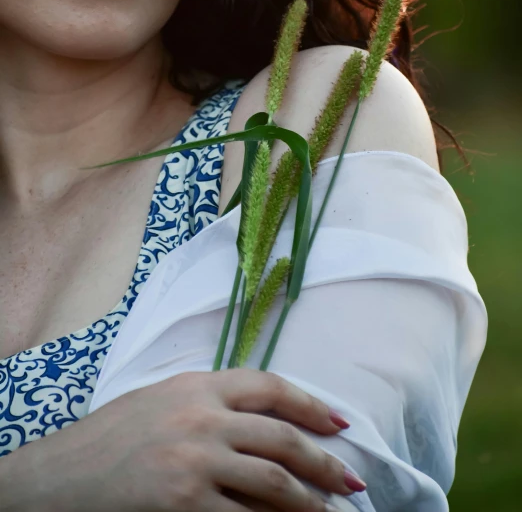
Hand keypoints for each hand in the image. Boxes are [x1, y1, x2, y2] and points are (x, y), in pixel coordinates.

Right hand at [4, 368, 357, 511]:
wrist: (62, 475)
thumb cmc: (110, 437)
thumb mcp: (162, 399)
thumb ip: (208, 400)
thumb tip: (260, 418)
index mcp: (197, 385)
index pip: (269, 387)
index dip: (310, 405)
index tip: (338, 422)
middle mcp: (201, 417)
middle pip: (280, 438)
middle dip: (323, 461)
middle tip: (351, 481)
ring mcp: (195, 460)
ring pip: (272, 480)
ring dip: (308, 501)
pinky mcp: (184, 502)